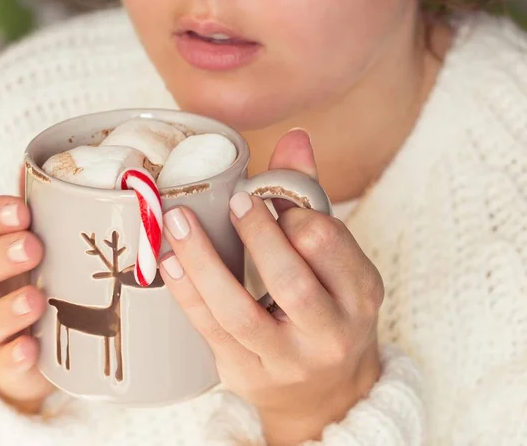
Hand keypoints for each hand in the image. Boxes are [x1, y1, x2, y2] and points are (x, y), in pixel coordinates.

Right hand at [0, 184, 53, 412]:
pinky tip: (31, 347)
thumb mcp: (45, 248)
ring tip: (36, 299)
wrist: (35, 348)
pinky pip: (1, 362)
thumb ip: (46, 213)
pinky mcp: (2, 364)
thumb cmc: (38, 283)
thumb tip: (49, 169)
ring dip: (8, 308)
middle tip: (33, 247)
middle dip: (0, 256)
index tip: (21, 210)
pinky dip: (14, 355)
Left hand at [159, 130, 382, 444]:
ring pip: (239, 313)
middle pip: (291, 283)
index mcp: (359, 295)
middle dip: (257, 235)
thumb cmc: (329, 309)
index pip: (327, 244)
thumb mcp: (337, 260)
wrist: (325, 392)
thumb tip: (295, 137)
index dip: (293, 214)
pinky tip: (170, 261)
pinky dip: (187, 293)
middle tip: (233, 200)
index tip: (268, 195)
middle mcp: (330, 333)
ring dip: (204, 262)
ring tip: (178, 222)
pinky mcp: (247, 376)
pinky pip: (211, 332)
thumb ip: (310, 198)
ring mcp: (286, 361)